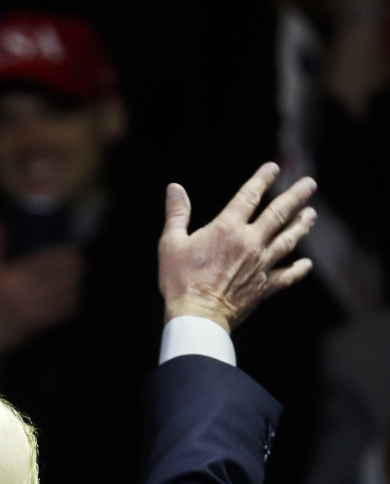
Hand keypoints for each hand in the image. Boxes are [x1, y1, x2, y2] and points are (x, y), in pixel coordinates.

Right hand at [0, 220, 83, 364]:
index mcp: (9, 282)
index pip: (41, 264)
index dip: (60, 255)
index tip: (69, 247)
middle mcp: (22, 298)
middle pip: (57, 278)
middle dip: (73, 267)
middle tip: (79, 257)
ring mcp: (34, 313)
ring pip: (64, 295)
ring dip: (76, 282)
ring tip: (80, 271)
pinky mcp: (42, 324)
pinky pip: (64, 311)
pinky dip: (74, 300)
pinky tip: (75, 290)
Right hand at [159, 163, 316, 332]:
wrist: (198, 315)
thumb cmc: (180, 280)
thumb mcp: (170, 243)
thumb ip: (176, 214)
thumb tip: (175, 188)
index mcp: (227, 228)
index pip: (249, 196)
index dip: (262, 179)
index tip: (273, 168)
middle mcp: (250, 242)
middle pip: (278, 214)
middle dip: (295, 197)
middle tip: (309, 184)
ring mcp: (261, 265)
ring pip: (288, 240)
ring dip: (301, 226)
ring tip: (312, 214)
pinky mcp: (264, 287)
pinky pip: (287, 276)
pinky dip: (298, 269)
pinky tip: (306, 263)